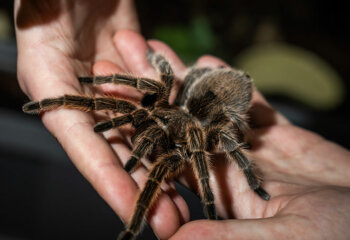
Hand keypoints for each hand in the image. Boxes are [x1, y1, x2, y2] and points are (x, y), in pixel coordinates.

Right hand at [16, 2, 190, 237]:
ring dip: (164, 161)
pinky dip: (176, 121)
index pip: (78, 138)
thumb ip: (37, 23)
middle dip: (142, 184)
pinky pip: (160, 97)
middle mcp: (83, 87)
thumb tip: (41, 51)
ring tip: (188, 192)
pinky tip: (194, 146)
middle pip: (113, 145)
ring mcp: (113, 79)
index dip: (103, 176)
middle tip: (168, 221)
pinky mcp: (136, 66)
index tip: (132, 208)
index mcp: (50, 77)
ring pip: (142, 127)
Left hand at [110, 31, 349, 238]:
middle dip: (146, 86)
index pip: (161, 153)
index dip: (132, 125)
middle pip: (176, 120)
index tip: (105, 94)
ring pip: (208, 105)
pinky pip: (251, 104)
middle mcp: (225, 168)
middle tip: (116, 50)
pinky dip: (232, 83)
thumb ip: (229, 238)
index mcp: (215, 193)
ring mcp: (251, 149)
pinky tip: (208, 61)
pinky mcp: (281, 136)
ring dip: (179, 75)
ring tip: (150, 43)